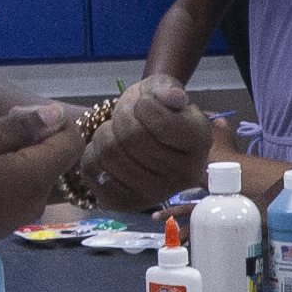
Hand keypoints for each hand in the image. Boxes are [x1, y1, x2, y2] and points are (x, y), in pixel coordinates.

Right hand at [0, 101, 87, 254]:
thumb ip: (19, 127)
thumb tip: (58, 116)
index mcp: (35, 180)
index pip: (73, 143)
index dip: (52, 120)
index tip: (14, 114)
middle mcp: (34, 204)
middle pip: (54, 162)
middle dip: (33, 137)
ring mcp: (15, 220)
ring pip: (32, 178)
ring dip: (15, 157)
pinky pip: (14, 195)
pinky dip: (3, 177)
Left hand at [85, 75, 212, 207]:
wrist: (142, 135)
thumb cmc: (154, 108)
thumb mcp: (162, 88)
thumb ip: (167, 88)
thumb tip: (174, 97)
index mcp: (200, 142)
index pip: (162, 124)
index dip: (143, 106)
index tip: (143, 104)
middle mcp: (184, 175)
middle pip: (132, 138)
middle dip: (121, 117)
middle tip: (125, 116)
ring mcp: (157, 194)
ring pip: (110, 154)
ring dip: (103, 134)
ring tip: (115, 132)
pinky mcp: (127, 204)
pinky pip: (94, 171)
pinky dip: (92, 153)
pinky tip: (107, 151)